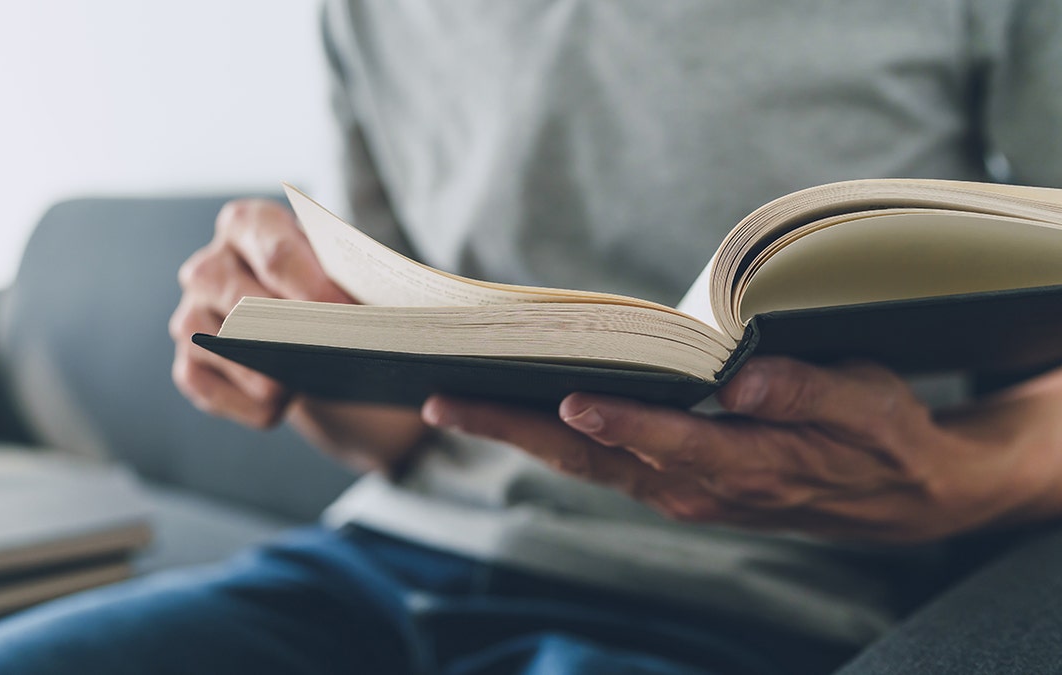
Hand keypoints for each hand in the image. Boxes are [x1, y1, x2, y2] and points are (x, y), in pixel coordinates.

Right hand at [170, 198, 429, 471]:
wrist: (310, 334)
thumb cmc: (330, 294)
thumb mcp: (345, 277)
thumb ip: (353, 283)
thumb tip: (371, 317)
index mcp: (250, 225)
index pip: (276, 253)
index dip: (313, 288)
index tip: (346, 316)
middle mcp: (210, 264)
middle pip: (238, 296)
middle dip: (286, 330)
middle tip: (327, 354)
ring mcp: (191, 313)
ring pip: (215, 342)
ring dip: (261, 370)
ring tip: (300, 384)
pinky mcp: (188, 361)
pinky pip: (202, 384)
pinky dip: (243, 402)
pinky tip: (277, 405)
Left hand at [421, 357, 1061, 542]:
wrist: (900, 493)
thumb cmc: (883, 435)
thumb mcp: (869, 405)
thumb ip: (809, 394)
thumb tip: (745, 382)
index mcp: (747, 466)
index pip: (666, 443)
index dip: (615, 421)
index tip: (563, 397)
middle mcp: (700, 488)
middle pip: (591, 459)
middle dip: (513, 430)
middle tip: (441, 399)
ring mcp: (681, 492)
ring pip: (584, 465)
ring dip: (517, 435)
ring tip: (452, 401)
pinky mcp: (676, 484)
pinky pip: (601, 464)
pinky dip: (551, 440)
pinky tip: (515, 411)